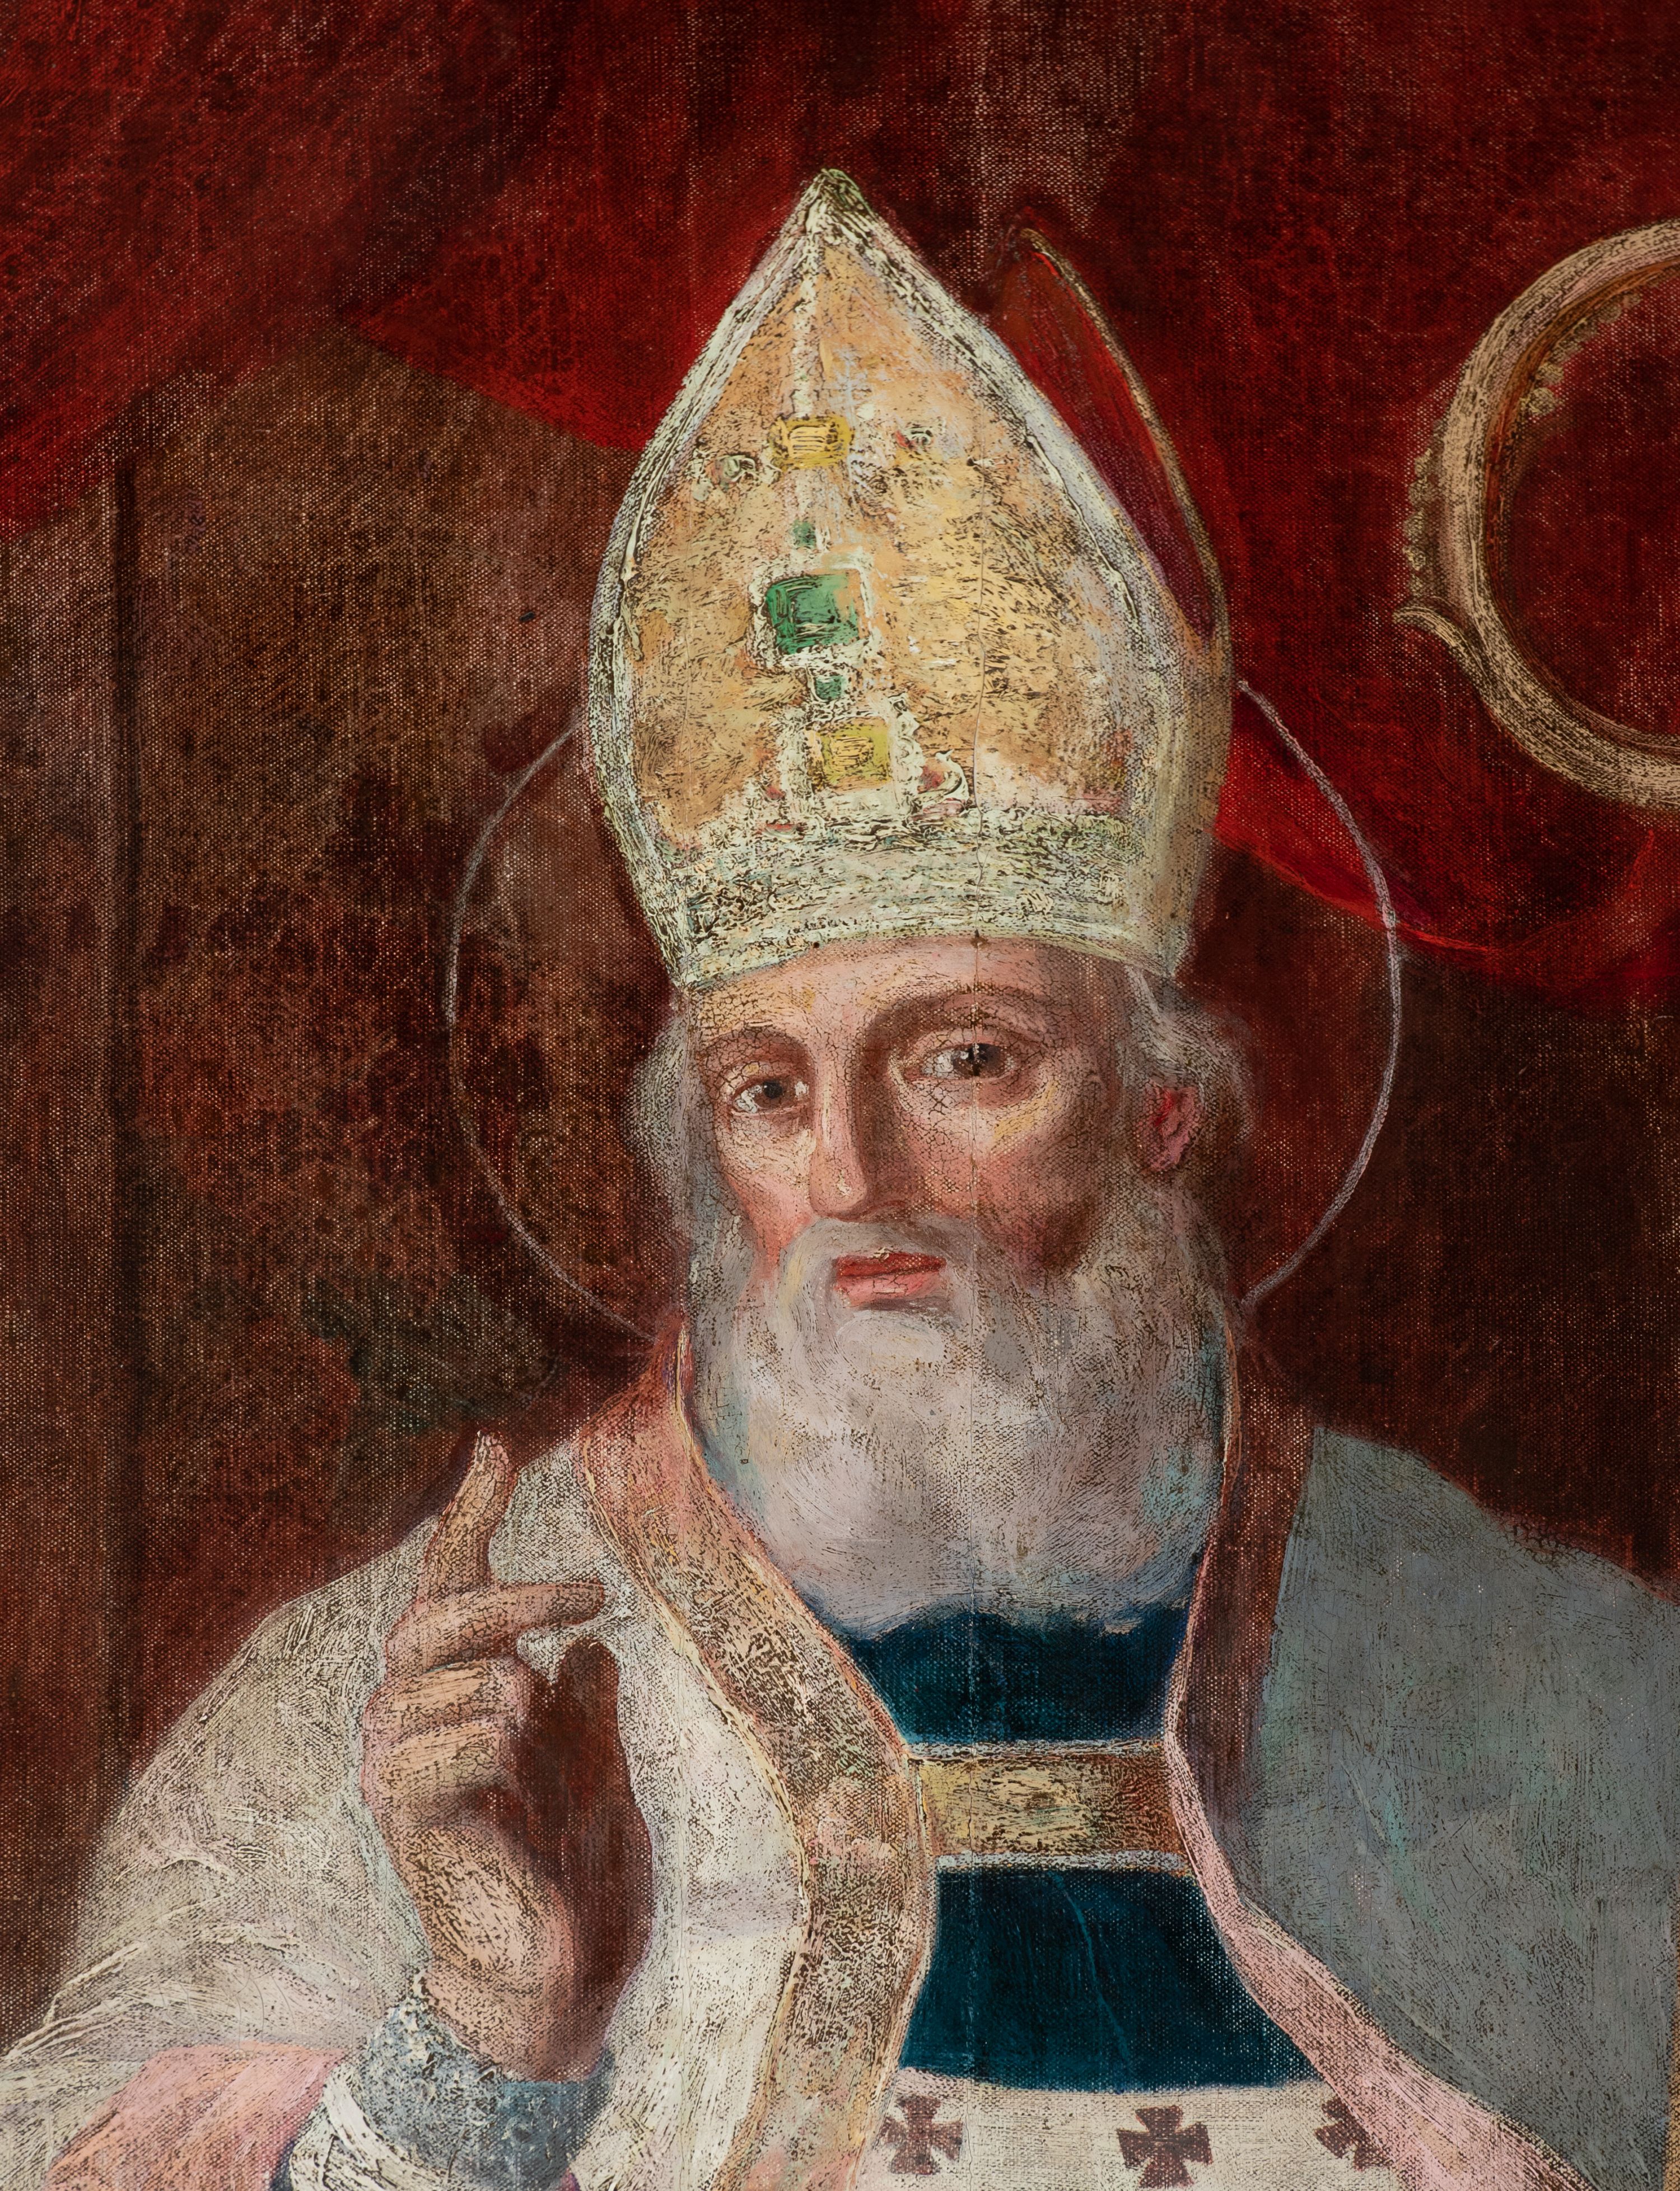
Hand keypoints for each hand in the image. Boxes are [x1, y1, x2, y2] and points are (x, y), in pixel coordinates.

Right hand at [361, 1434, 652, 2079]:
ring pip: (437, 1677)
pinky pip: (436, 1748)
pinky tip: (511, 1757)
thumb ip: (585, 1703)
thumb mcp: (596, 1764)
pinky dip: (484, 1740)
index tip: (495, 1445)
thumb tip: (586, 1648)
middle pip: (434, 1618)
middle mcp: (412, 1720)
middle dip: (508, 1593)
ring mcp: (399, 1769)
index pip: (452, 1589)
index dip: (470, 1516)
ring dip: (505, 1687)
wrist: (562, 1974)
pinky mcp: (406, 1819)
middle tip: (592, 1593)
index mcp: (459, 1696)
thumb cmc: (576, 1869)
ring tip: (540, 1728)